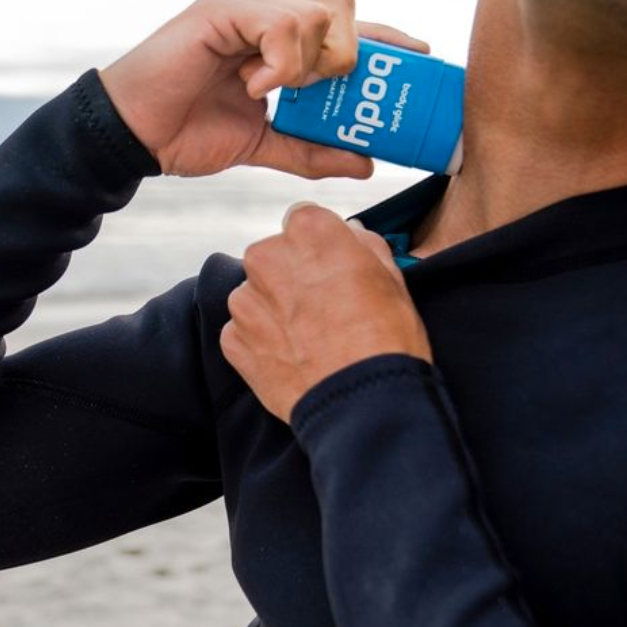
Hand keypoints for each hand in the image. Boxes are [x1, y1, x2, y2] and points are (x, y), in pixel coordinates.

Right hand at [97, 0, 430, 179]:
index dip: (382, 39)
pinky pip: (279, 22)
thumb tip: (365, 162)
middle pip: (340, 7)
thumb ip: (312, 151)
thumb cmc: (186, 134)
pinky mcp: (220, 11)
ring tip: (277, 92)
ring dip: (310, 60)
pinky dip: (280, 60)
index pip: (344, 25)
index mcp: (275, 39)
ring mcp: (242, 7)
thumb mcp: (262, 147)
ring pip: (316, 12)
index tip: (417, 60)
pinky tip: (257, 87)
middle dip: (349, 52)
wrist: (132, 140)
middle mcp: (263, 13)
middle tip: (328, 91)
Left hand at [221, 202, 434, 425]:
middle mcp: (267, 258)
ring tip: (309, 339)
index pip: (304, 220)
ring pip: (256, 294)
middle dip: (293, 275)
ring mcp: (245, 302)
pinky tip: (293, 358)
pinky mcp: (234, 341)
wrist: (362, 406)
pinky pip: (243, 331)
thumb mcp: (393, 279)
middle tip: (324, 308)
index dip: (321, 246)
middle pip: (274, 256)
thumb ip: (364, 245)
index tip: (332, 268)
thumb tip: (351, 234)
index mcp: (308, 233)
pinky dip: (262, 342)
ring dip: (275, 309)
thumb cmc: (386, 341)